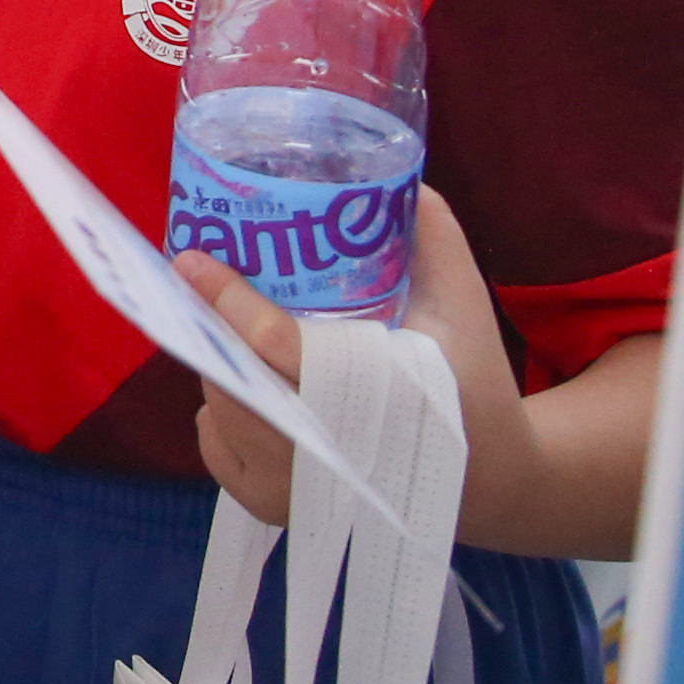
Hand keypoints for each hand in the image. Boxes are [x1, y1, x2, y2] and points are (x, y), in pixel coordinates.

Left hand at [181, 184, 527, 532]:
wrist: (490, 481)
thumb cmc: (472, 380)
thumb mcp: (464, 303)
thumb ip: (431, 236)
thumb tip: (393, 173)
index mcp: (383, 399)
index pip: (279, 348)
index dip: (230, 301)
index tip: (192, 260)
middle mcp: (332, 457)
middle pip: (237, 384)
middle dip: (209, 331)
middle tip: (195, 281)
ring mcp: (297, 493)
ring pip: (222, 414)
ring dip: (214, 365)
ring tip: (217, 322)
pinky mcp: (275, 510)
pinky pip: (216, 447)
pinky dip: (217, 410)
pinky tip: (237, 378)